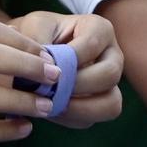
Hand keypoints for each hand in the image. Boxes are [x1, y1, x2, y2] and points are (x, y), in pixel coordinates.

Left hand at [4, 11, 123, 128]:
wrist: (34, 50)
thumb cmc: (37, 33)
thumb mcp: (34, 27)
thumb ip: (37, 43)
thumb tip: (43, 71)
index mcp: (100, 30)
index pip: (92, 45)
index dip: (69, 59)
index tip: (45, 67)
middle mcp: (112, 56)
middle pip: (109, 75)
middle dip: (78, 85)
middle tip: (51, 89)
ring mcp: (110, 83)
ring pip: (110, 103)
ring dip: (80, 108)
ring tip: (52, 105)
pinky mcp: (99, 105)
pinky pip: (93, 118)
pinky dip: (71, 117)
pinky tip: (50, 109)